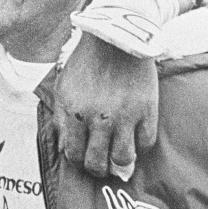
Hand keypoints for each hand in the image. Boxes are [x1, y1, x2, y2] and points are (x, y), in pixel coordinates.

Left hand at [53, 33, 157, 178]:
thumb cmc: (85, 63)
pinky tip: (133, 138)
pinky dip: (140, 146)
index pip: (73, 154)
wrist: (115, 40)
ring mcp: (124, 116)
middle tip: (101, 165)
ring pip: (123, 159)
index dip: (77, 161)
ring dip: (119, 163)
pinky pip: (146, 142)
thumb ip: (60, 119)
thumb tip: (64, 147)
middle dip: (97, 169)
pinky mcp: (147, 110)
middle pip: (97, 163)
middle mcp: (98, 119)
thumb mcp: (62, 88)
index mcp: (73, 113)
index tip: (82, 158)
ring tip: (118, 157)